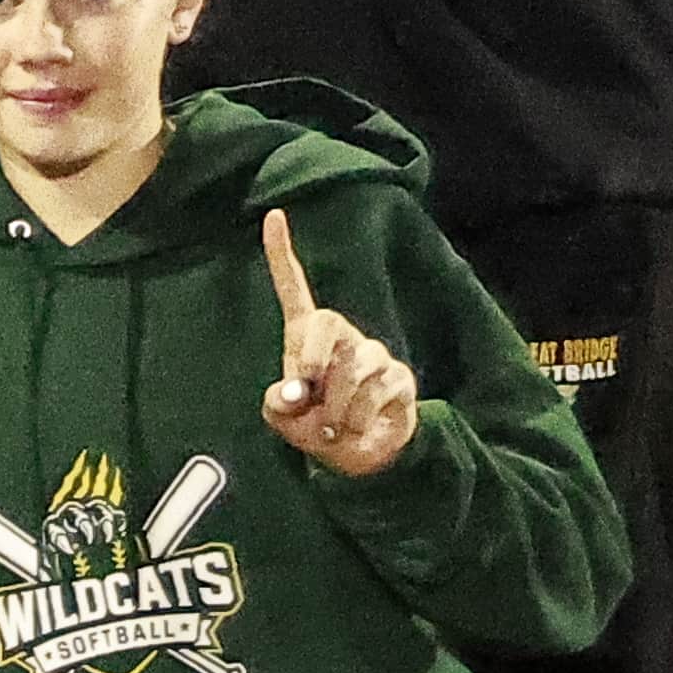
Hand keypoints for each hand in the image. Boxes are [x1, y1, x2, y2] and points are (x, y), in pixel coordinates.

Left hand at [260, 210, 422, 472]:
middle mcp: (342, 337)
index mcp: (307, 337)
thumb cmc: (316, 428)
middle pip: (326, 322)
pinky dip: (358, 417)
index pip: (294, 288)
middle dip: (311, 356)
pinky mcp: (398, 377)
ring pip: (353, 368)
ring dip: (337, 405)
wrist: (359, 457)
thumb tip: (297, 392)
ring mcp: (373, 354)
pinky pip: (376, 391)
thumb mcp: (285, 420)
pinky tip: (356, 427)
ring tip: (333, 425)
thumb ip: (278, 404)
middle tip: (305, 390)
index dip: (282, 254)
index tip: (273, 215)